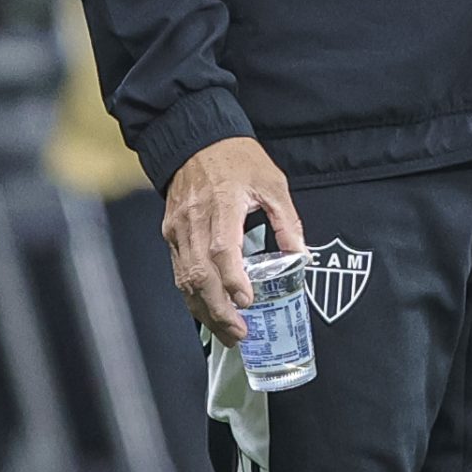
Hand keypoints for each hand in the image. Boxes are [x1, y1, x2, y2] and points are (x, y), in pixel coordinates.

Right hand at [162, 137, 303, 345]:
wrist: (196, 139)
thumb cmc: (237, 158)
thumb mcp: (272, 181)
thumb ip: (287, 221)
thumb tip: (301, 256)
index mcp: (222, 203)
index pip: (221, 249)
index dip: (233, 279)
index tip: (248, 301)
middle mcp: (194, 219)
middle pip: (199, 274)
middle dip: (218, 310)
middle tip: (240, 333)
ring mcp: (178, 228)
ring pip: (185, 279)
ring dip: (204, 311)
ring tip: (227, 333)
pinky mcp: (171, 233)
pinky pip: (179, 272)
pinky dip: (193, 297)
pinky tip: (209, 312)